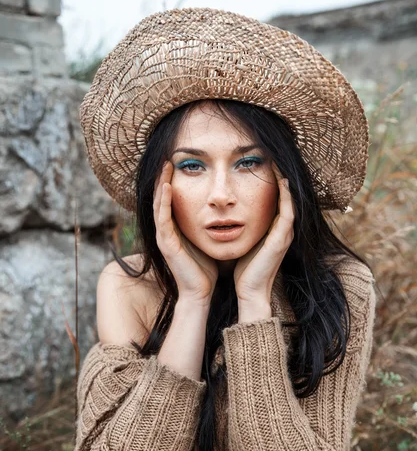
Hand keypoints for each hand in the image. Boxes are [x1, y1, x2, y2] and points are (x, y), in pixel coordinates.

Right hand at [153, 161, 218, 303]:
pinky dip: (164, 201)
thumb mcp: (207, 239)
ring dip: (161, 183)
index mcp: (175, 229)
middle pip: (161, 198)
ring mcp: (164, 237)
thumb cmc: (206, 269)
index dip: (172, 181)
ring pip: (158, 204)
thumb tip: (224, 209)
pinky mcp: (166, 244)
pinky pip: (163, 218)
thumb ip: (208, 224)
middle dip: (164, 177)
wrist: (201, 293)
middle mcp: (166, 231)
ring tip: (165, 165)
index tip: (179, 162)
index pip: (170, 200)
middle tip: (168, 157)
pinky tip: (168, 186)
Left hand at [234, 163, 294, 302]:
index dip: (272, 179)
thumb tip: (228, 213)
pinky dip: (286, 193)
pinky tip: (281, 179)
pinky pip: (288, 209)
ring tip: (277, 159)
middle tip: (273, 153)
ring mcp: (285, 232)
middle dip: (281, 174)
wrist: (249, 291)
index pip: (277, 197)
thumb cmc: (244, 269)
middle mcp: (284, 228)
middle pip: (286, 194)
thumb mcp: (244, 241)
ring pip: (290, 198)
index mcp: (274, 228)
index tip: (263, 160)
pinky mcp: (282, 237)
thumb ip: (242, 226)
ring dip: (285, 178)